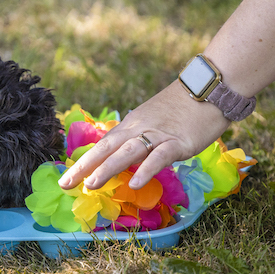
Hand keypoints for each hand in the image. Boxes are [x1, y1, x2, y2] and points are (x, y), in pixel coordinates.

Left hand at [58, 80, 231, 190]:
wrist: (209, 88)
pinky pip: (159, 157)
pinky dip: (146, 169)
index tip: (67, 178)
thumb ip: (138, 139)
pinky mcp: (178, 142)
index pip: (102, 145)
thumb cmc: (183, 108)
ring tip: (91, 185)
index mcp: (131, 125)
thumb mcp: (153, 121)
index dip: (84, 161)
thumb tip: (124, 160)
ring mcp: (158, 134)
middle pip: (106, 147)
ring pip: (127, 152)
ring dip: (107, 168)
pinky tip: (135, 184)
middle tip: (65, 184)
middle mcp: (139, 128)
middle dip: (84, 166)